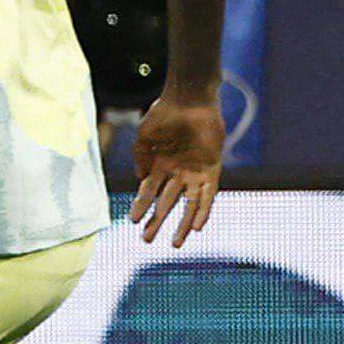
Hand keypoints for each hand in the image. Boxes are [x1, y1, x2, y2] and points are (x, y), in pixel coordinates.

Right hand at [128, 90, 226, 243]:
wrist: (190, 99)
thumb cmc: (164, 114)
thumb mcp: (145, 137)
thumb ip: (141, 158)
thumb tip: (141, 180)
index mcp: (159, 166)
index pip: (148, 192)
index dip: (140, 207)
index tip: (132, 221)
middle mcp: (177, 173)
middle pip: (165, 204)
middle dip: (156, 222)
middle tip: (146, 241)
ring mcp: (195, 173)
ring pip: (188, 205)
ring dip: (181, 225)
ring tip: (175, 244)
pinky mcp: (211, 170)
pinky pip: (208, 196)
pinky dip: (202, 211)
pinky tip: (196, 227)